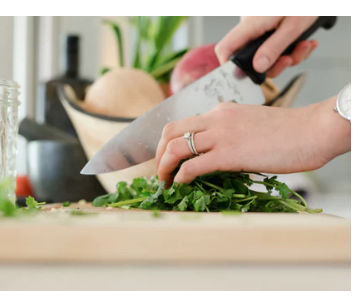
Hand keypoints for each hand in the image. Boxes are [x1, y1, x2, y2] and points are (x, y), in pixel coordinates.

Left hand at [155, 97, 349, 185]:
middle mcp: (215, 118)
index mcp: (220, 111)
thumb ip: (228, 132)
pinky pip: (193, 166)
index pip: (181, 123)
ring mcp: (221, 135)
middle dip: (158, 154)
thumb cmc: (287, 131)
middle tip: (160, 171)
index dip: (167, 142)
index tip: (167, 159)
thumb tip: (214, 153)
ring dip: (164, 167)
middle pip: (169, 131)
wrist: (312, 130)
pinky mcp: (229, 154)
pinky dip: (180, 177)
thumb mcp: (249, 123)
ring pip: (175, 147)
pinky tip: (181, 184)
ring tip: (164, 182)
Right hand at [215, 16, 318, 77]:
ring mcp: (259, 28)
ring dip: (288, 56)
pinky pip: (274, 47)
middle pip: (250, 58)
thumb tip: (258, 68)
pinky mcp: (269, 29)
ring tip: (305, 45)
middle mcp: (250, 28)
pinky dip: (291, 49)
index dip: (229, 66)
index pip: (225, 48)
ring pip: (266, 55)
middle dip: (275, 65)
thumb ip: (274, 48)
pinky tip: (304, 42)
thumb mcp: (292, 26)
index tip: (244, 77)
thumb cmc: (303, 2)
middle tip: (290, 59)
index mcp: (250, 24)